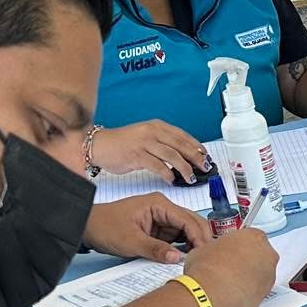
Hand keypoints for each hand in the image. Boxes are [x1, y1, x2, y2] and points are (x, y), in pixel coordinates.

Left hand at [83, 192, 212, 263]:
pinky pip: (177, 239)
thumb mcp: (130, 241)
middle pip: (193, 223)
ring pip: (187, 232)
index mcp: (159, 204)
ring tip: (198, 260)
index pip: (188, 220)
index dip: (199, 237)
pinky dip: (183, 248)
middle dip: (201, 239)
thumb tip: (178, 258)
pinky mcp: (158, 230)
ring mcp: (162, 220)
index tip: (204, 253)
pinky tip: (187, 258)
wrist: (86, 228)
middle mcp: (164, 209)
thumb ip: (155, 250)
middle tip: (206, 258)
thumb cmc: (104, 226)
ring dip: (193, 244)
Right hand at [88, 119, 213, 182]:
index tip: (206, 156)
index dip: (197, 147)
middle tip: (204, 168)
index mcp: (157, 126)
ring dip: (185, 168)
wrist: (100, 145)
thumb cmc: (124, 144)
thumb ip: (164, 143)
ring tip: (191, 178)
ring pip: (172, 156)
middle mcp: (152, 132)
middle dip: (196, 158)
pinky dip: (167, 174)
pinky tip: (172, 180)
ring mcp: (144, 143)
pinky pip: (158, 166)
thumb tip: (185, 156)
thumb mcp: (146, 137)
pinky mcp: (137, 155)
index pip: (183, 136)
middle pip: (181, 145)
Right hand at [180, 229, 275, 306]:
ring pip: (262, 273)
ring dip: (251, 276)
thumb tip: (213, 253)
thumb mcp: (206, 247)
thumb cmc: (207, 268)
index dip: (240, 246)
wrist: (210, 291)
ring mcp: (270, 273)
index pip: (251, 238)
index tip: (234, 252)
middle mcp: (267, 253)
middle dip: (249, 261)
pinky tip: (236, 292)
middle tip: (232, 267)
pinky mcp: (267, 292)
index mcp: (254, 236)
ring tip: (232, 282)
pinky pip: (260, 289)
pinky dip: (250, 291)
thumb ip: (218, 247)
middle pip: (261, 255)